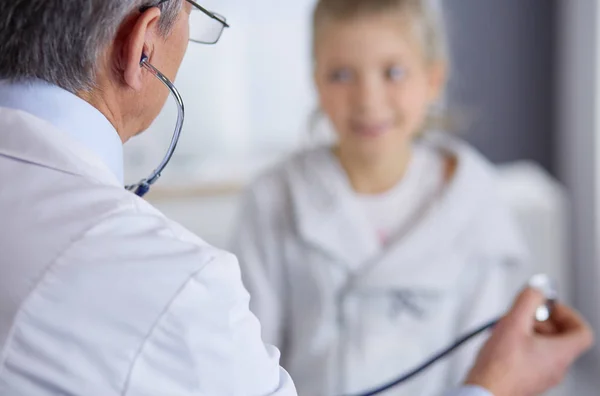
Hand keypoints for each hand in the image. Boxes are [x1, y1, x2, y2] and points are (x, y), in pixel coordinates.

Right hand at [465, 288, 593, 395]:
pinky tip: (501, 341)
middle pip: (561, 338)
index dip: (568, 314)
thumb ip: (528, 300)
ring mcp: (542, 375)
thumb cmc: (500, 367)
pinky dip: (520, 344)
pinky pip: (532, 357)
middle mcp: (555, 367)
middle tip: (524, 313)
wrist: (485, 392)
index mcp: (560, 353)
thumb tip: (537, 288)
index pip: (582, 332)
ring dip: (529, 331)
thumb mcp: (514, 322)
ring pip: (544, 347)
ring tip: (509, 326)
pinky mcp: (527, 380)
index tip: (549, 306)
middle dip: (542, 320)